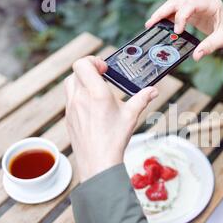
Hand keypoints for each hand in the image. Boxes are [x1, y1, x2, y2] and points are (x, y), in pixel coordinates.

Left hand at [64, 56, 158, 181]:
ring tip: (96, 91)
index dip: (93, 61)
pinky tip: (92, 108)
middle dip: (88, 71)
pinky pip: (70, 99)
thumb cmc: (114, 139)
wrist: (98, 161)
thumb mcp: (131, 116)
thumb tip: (153, 91)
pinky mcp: (69, 118)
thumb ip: (142, 99)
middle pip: (76, 72)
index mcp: (96, 93)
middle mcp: (80, 97)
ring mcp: (71, 108)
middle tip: (102, 77)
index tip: (105, 69)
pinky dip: (78, 96)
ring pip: (70, 84)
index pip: (82, 64)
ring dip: (81, 82)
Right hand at [145, 0, 222, 60]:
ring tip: (151, 24)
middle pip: (177, 2)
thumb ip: (210, 46)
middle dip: (163, 11)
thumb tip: (196, 56)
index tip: (178, 31)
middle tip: (152, 23)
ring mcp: (196, 7)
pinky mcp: (193, 14)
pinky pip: (177, 12)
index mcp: (210, 4)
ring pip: (174, 5)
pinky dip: (168, 18)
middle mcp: (201, 3)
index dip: (181, 16)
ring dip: (162, 13)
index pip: (191, 5)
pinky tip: (160, 26)